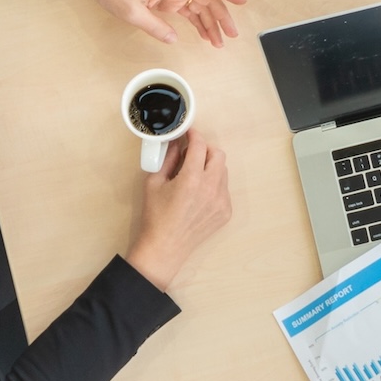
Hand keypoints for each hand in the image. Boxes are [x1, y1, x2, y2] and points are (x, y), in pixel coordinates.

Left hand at [71, 0, 244, 47]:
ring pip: (200, 7)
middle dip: (222, 17)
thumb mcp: (132, 12)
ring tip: (218, 43)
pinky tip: (203, 35)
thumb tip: (174, 39)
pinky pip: (189, 11)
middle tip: (230, 36)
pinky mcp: (166, 0)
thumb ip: (155, 26)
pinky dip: (198, 23)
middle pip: (208, 0)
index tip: (242, 1)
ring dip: (210, 23)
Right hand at [123, 128, 231, 291]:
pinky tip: (198, 194)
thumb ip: (167, 159)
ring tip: (193, 176)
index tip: (189, 133)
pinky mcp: (226, 211)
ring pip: (223, 172)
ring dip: (210, 167)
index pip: (200, 146)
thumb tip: (176, 143)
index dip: (194, 135)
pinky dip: (213, 185)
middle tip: (192, 153)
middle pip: (218, 155)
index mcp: (192, 179)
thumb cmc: (155, 215)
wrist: (165, 247)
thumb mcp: (154, 183)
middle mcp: (211, 188)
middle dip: (206, 150)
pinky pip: (224, 189)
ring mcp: (222, 200)